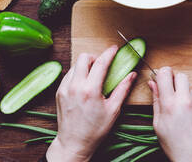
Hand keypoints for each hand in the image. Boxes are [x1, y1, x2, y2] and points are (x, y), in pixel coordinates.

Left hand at [46, 45, 136, 161]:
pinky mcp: (59, 92)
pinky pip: (69, 74)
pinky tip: (84, 83)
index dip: (109, 53)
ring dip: (85, 65)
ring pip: (75, 64)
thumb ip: (123, 89)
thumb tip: (132, 75)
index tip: (114, 48)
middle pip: (84, 57)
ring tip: (93, 75)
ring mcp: (64, 88)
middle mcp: (75, 86)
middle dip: (95, 56)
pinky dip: (77, 73)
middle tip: (102, 64)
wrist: (74, 143)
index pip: (101, 63)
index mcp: (90, 90)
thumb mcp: (113, 110)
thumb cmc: (95, 129)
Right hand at [148, 67, 191, 161]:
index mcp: (169, 104)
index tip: (162, 77)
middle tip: (173, 93)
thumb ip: (156, 100)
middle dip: (176, 81)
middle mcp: (186, 101)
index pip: (165, 74)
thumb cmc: (174, 145)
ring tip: (185, 113)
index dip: (163, 73)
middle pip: (181, 76)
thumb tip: (152, 83)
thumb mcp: (158, 123)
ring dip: (187, 96)